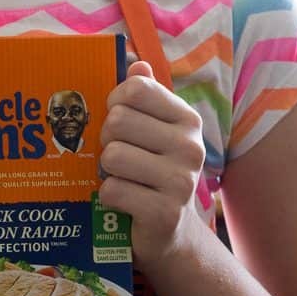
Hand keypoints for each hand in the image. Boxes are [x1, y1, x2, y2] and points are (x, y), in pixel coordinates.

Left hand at [99, 60, 204, 273]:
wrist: (170, 233)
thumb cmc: (153, 172)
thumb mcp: (152, 130)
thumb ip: (144, 95)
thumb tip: (135, 62)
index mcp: (186, 119)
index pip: (135, 88)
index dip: (115, 101)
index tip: (119, 119)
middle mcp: (190, 146)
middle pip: (118, 120)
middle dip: (106, 138)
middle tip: (117, 156)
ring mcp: (180, 181)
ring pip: (112, 155)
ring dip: (106, 170)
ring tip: (122, 178)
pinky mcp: (164, 212)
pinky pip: (112, 189)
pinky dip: (108, 197)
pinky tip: (124, 202)